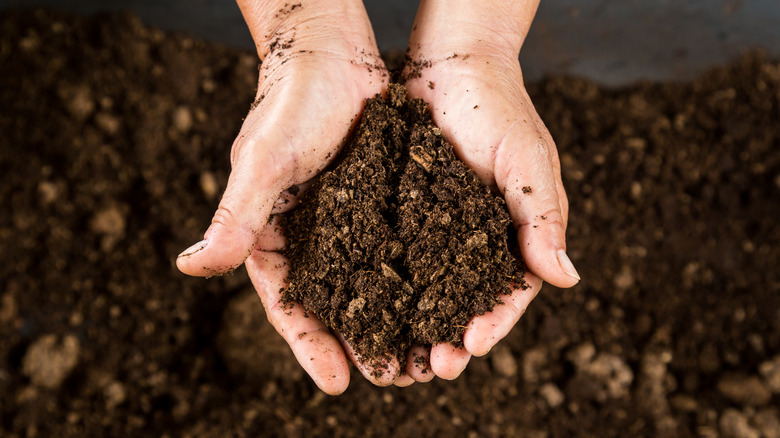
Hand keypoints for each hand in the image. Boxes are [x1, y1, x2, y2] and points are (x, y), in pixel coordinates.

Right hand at [176, 0, 394, 393]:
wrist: (330, 51)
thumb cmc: (290, 102)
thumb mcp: (263, 163)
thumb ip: (234, 217)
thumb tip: (189, 268)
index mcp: (270, 234)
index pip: (287, 303)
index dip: (310, 345)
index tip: (338, 384)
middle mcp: (308, 235)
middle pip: (332, 303)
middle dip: (357, 343)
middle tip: (390, 378)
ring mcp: (345, 221)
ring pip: (368, 282)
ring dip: (390, 318)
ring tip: (419, 355)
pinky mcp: (377, 202)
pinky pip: (395, 247)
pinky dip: (412, 276)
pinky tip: (437, 299)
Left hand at [400, 0, 580, 379]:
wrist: (450, 65)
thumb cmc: (498, 108)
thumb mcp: (527, 162)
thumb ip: (542, 218)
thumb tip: (566, 278)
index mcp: (514, 233)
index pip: (510, 291)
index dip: (493, 322)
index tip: (471, 346)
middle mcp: (476, 238)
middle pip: (466, 301)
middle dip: (452, 336)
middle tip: (433, 366)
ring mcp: (438, 229)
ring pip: (428, 289)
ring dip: (417, 324)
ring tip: (402, 355)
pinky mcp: (404, 214)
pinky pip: (396, 257)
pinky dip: (388, 287)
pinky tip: (371, 310)